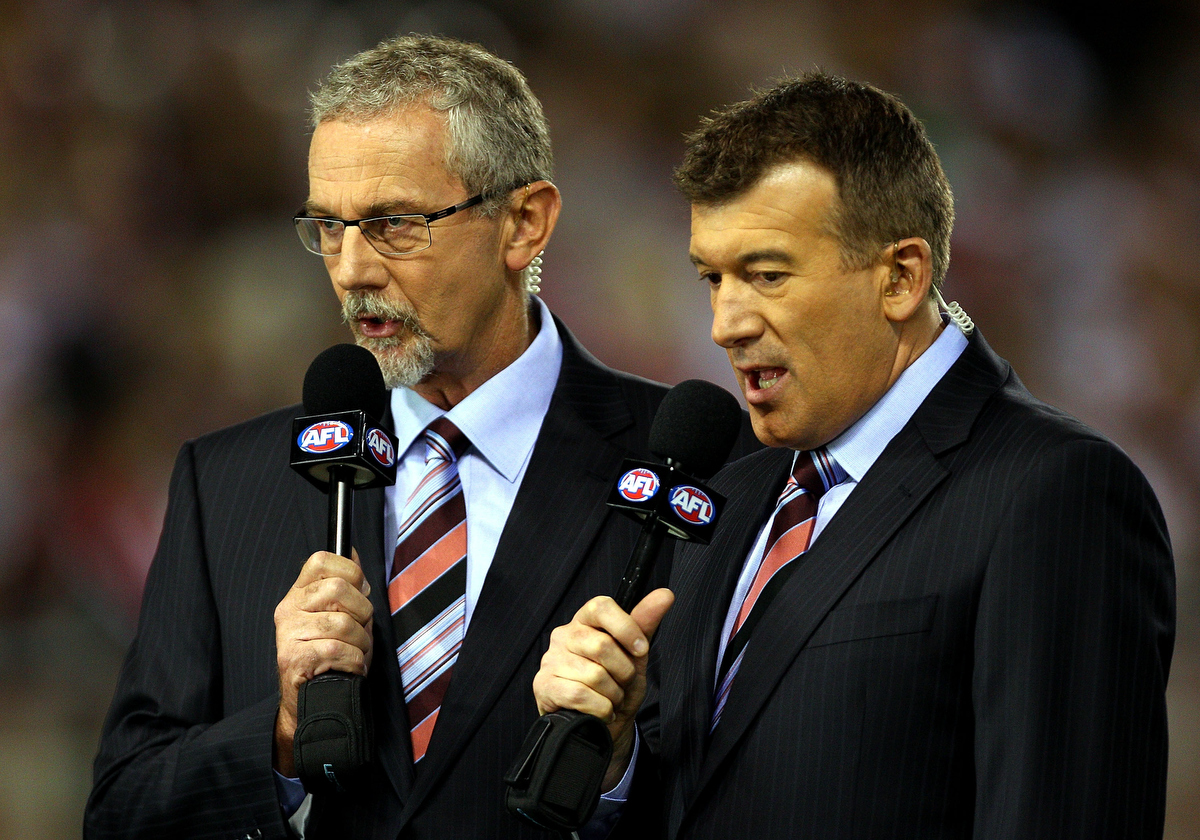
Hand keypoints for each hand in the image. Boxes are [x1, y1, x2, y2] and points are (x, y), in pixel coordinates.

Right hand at [273, 549, 372, 774]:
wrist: (309, 701)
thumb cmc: (330, 656)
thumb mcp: (339, 615)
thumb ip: (347, 586)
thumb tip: (354, 553)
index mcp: (299, 594)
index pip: (321, 560)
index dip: (350, 570)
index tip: (360, 591)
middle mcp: (288, 609)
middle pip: (338, 588)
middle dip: (363, 611)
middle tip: (361, 630)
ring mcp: (288, 634)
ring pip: (343, 623)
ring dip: (361, 643)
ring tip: (356, 653)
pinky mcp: (293, 659)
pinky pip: (339, 650)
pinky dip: (355, 661)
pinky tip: (349, 667)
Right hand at [533, 589, 673, 789]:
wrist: (602, 725)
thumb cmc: (617, 684)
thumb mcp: (636, 655)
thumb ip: (646, 623)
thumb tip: (666, 594)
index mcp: (585, 621)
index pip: (601, 606)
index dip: (625, 627)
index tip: (641, 649)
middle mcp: (564, 635)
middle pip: (601, 645)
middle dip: (624, 671)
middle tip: (625, 683)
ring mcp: (550, 660)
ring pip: (593, 674)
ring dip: (613, 695)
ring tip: (611, 699)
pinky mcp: (543, 686)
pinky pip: (580, 694)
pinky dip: (600, 708)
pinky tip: (601, 711)